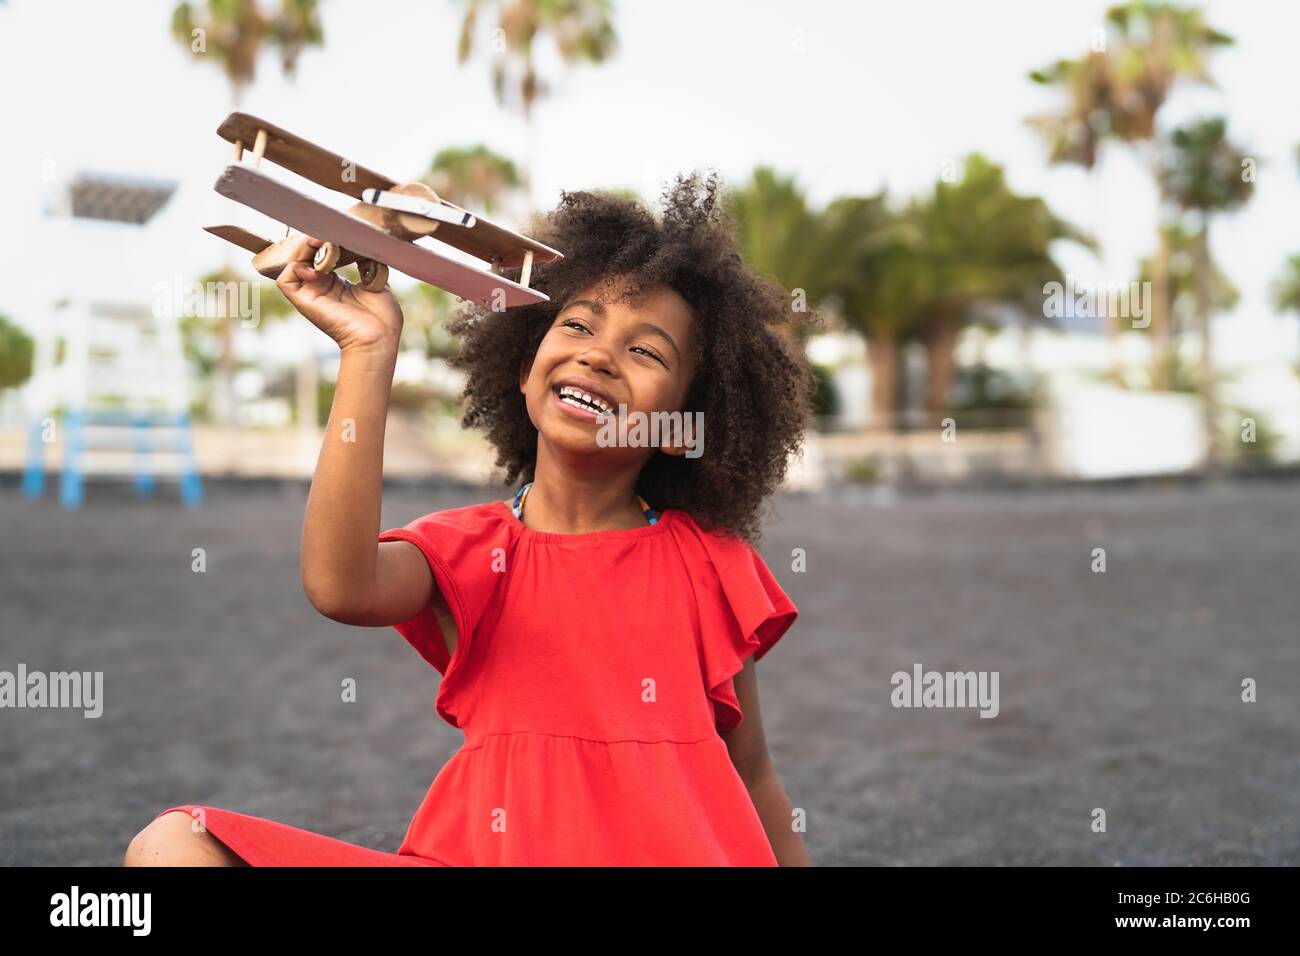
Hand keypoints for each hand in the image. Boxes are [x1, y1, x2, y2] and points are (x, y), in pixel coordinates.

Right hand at [274, 235, 402, 354]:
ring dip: (305, 248)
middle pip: (304, 254)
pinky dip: (296, 267)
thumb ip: (366, 262)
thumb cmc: (382, 319)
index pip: (320, 254)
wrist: (379, 339)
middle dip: (313, 239)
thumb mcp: (376, 281)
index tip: (339, 230)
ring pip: (293, 261)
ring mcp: (311, 293)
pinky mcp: (304, 301)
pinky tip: (316, 268)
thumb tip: (360, 245)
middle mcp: (320, 286)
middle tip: (328, 232)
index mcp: (335, 283)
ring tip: (321, 243)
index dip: (325, 240)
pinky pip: (286, 279)